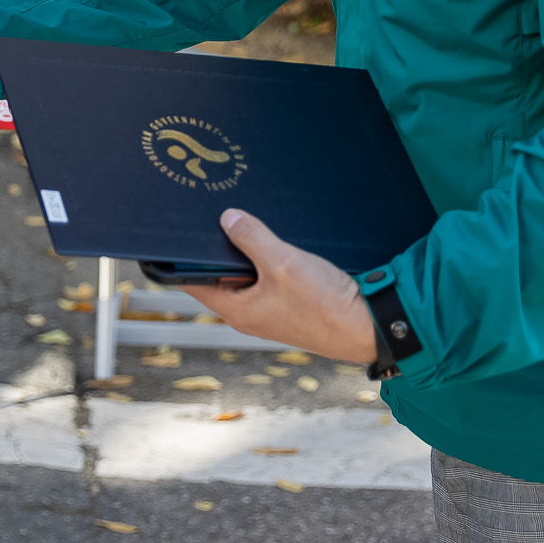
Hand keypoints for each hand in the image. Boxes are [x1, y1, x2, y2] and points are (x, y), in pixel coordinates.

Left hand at [180, 208, 377, 364]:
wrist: (367, 326)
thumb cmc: (324, 305)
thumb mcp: (282, 262)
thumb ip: (251, 238)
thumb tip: (228, 219)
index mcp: (236, 310)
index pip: (192, 282)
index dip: (180, 258)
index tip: (175, 232)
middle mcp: (247, 313)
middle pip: (219, 275)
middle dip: (216, 248)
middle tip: (215, 216)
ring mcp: (268, 309)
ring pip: (245, 274)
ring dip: (245, 251)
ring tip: (244, 222)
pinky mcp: (289, 303)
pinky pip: (266, 276)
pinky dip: (265, 258)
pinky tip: (273, 239)